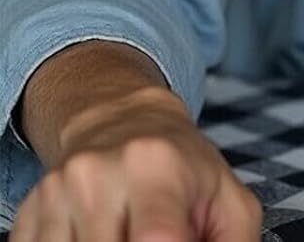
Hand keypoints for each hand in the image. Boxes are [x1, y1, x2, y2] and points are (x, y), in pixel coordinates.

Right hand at [12, 86, 261, 241]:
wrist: (124, 121)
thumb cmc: (184, 169)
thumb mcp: (228, 198)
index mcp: (157, 166)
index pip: (156, 239)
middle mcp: (98, 174)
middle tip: (156, 237)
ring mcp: (56, 194)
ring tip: (128, 234)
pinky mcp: (28, 214)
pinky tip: (96, 237)